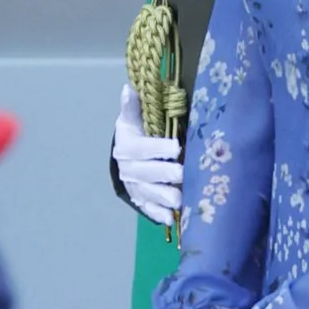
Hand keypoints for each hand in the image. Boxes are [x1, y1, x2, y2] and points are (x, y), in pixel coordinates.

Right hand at [113, 84, 182, 226]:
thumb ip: (132, 107)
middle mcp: (129, 170)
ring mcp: (136, 188)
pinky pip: (150, 210)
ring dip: (165, 197)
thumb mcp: (132, 120)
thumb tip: (128, 89)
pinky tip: (171, 218)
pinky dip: (160, 215)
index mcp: (127, 147)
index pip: (141, 148)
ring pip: (150, 194)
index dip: (158, 148)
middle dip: (165, 175)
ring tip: (180, 199)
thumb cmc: (136, 135)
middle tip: (182, 175)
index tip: (176, 147)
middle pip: (147, 174)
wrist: (126, 159)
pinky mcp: (142, 202)